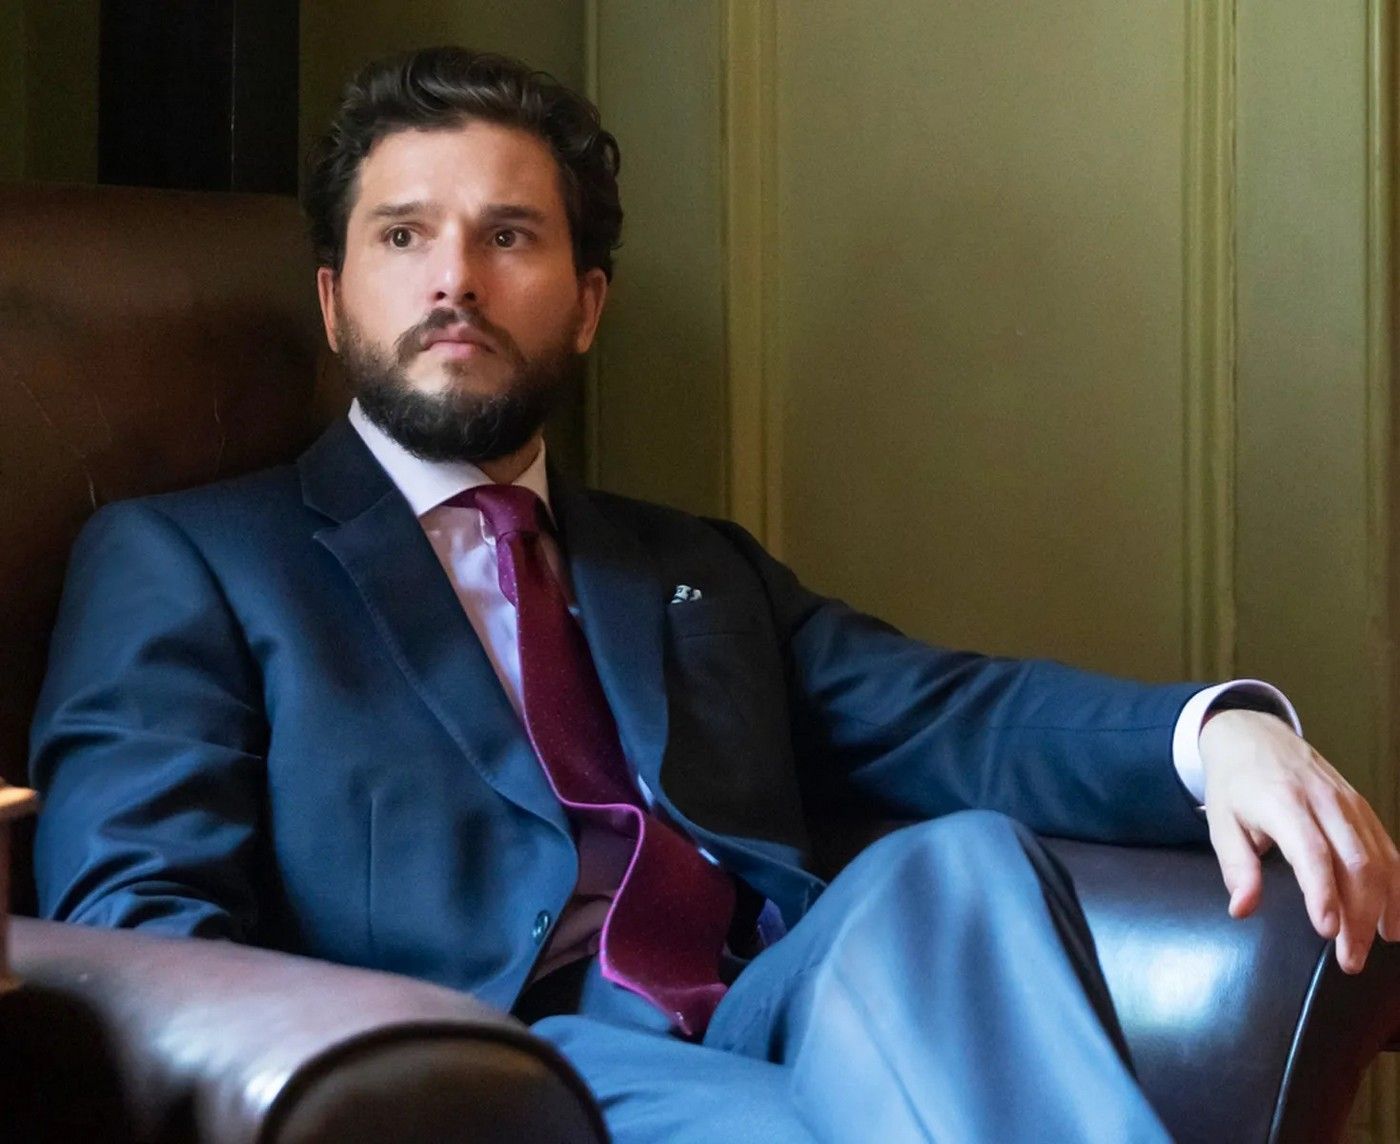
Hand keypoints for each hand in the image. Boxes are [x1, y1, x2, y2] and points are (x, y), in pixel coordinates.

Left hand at [1200, 708, 1399, 972]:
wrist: (1252, 734)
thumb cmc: (1234, 783)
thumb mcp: (1221, 822)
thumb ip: (1237, 867)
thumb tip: (1242, 909)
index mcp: (1283, 803)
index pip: (1312, 853)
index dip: (1323, 893)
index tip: (1326, 931)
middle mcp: (1323, 802)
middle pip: (1356, 864)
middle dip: (1359, 916)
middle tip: (1350, 959)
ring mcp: (1348, 803)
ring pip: (1379, 859)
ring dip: (1384, 907)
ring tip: (1378, 944)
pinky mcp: (1362, 807)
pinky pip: (1388, 847)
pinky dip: (1396, 883)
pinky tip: (1395, 914)